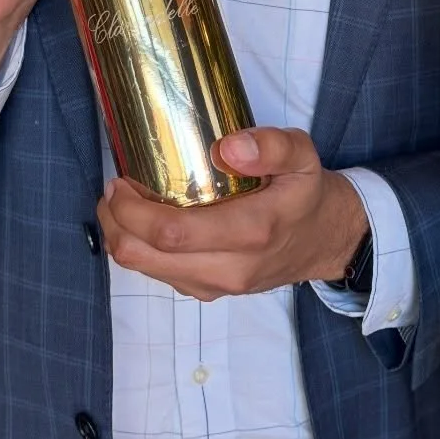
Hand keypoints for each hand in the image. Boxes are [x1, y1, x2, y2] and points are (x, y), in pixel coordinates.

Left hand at [97, 128, 369, 301]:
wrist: (326, 241)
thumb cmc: (306, 193)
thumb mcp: (303, 155)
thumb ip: (270, 146)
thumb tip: (227, 148)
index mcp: (251, 232)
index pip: (171, 233)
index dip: (131, 210)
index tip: (120, 181)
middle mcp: (230, 268)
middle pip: (145, 257)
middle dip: (114, 223)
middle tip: (113, 190)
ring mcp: (217, 286)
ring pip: (145, 271)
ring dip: (123, 237)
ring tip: (123, 203)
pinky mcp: (208, 292)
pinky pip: (159, 276)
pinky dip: (142, 250)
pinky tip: (147, 222)